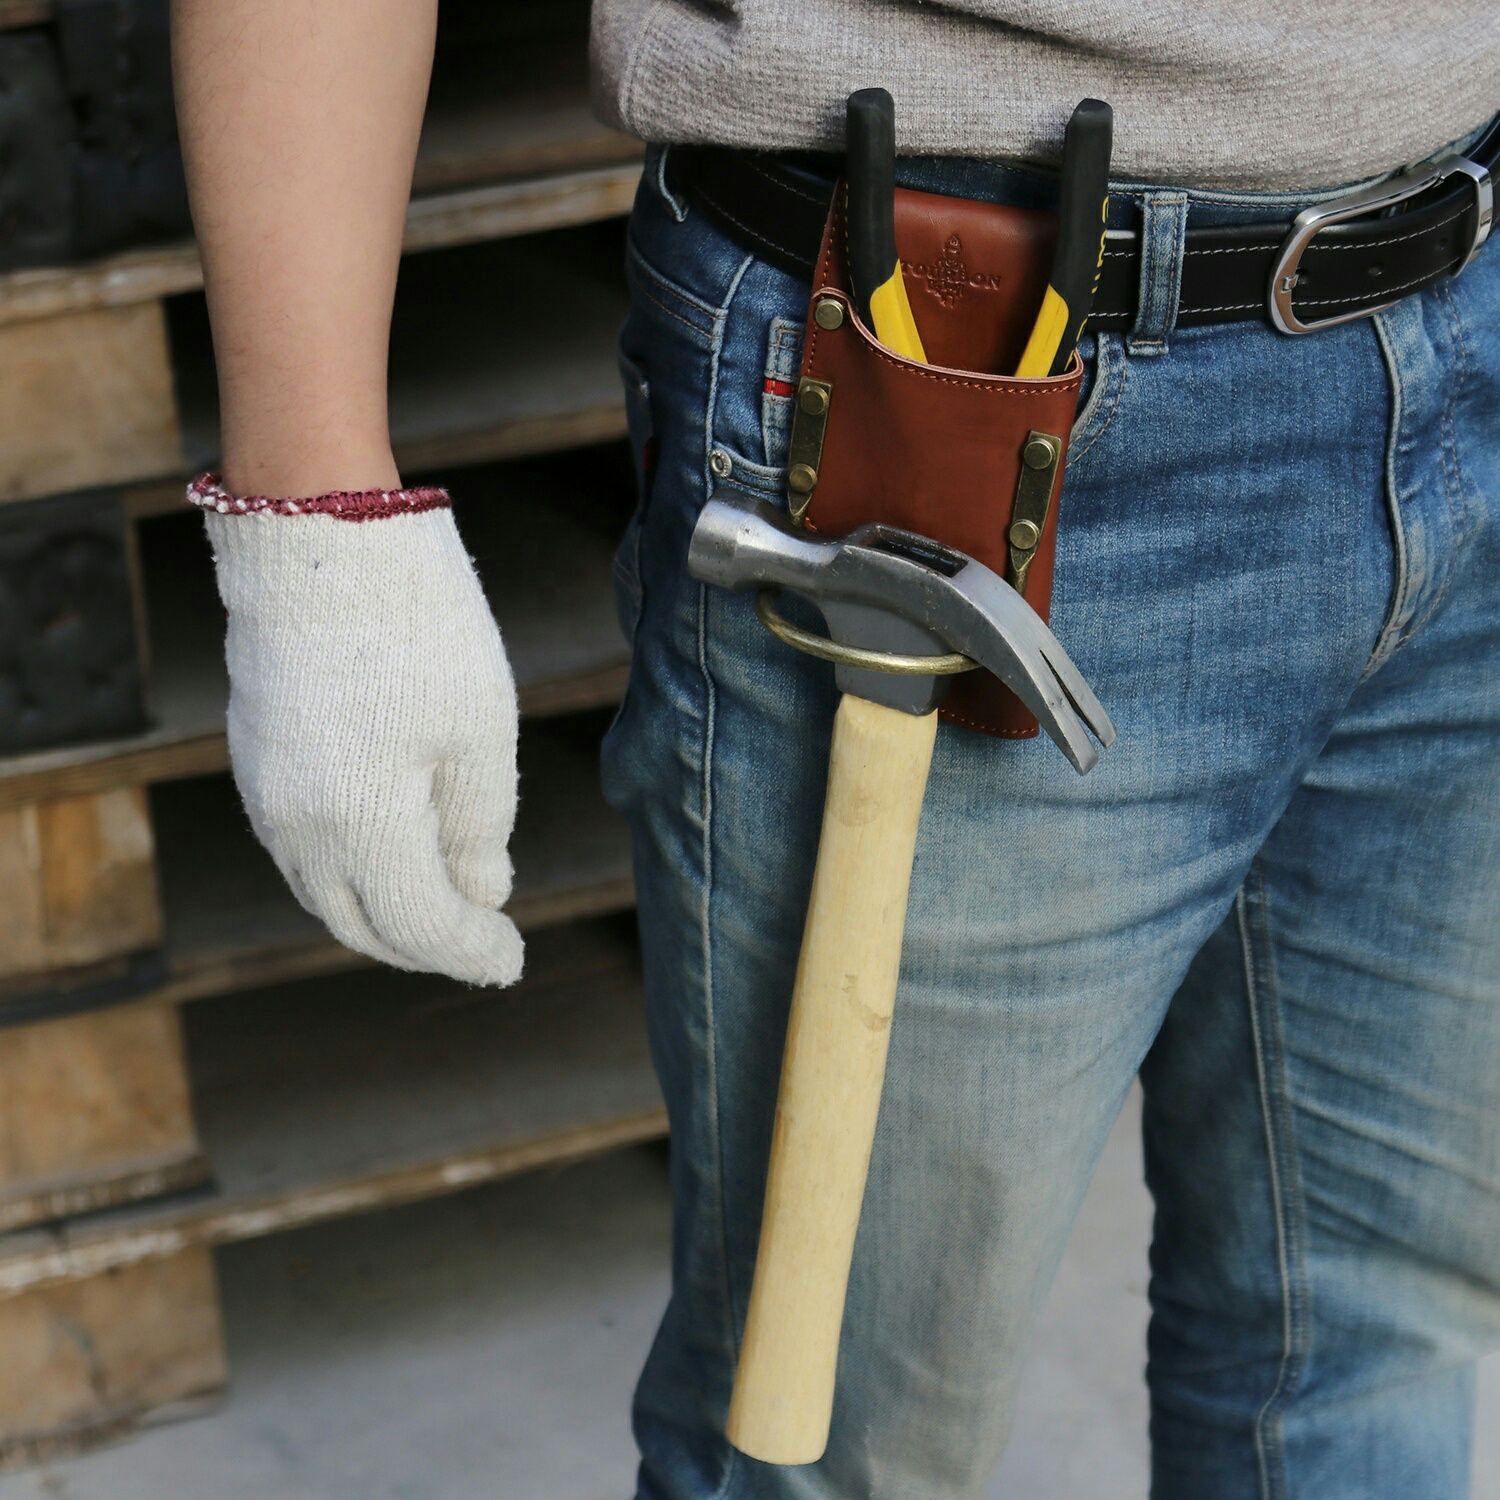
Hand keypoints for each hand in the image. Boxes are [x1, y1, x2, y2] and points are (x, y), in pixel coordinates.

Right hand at [194, 474, 523, 985]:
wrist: (320, 532)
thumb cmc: (419, 628)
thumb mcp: (479, 731)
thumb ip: (480, 826)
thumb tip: (483, 891)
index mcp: (361, 827)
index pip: (421, 926)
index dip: (472, 952)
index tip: (512, 958)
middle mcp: (297, 827)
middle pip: (362, 925)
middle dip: (425, 946)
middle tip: (479, 941)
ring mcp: (264, 793)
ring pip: (323, 893)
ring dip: (382, 913)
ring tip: (441, 905)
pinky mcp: (253, 758)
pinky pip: (299, 850)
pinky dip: (348, 872)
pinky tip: (387, 854)